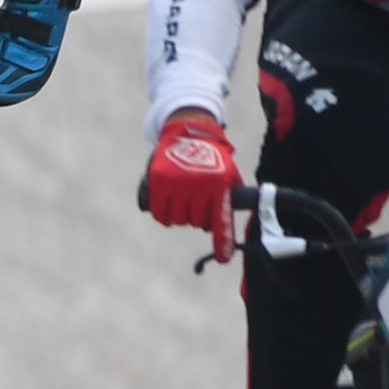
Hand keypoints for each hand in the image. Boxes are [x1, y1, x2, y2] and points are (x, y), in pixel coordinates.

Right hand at [141, 108, 238, 261]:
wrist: (189, 130)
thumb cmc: (213, 157)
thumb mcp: (229, 175)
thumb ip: (230, 198)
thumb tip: (227, 225)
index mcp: (218, 186)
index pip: (220, 221)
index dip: (222, 243)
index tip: (223, 258)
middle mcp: (198, 187)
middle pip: (196, 222)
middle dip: (197, 217)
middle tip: (196, 204)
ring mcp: (176, 184)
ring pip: (178, 220)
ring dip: (180, 216)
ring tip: (183, 201)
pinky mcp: (158, 180)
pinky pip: (159, 212)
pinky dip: (163, 214)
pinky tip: (168, 207)